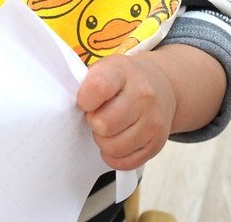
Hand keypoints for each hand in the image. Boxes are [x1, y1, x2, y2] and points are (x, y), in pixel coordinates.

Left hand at [76, 53, 176, 169]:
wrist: (161, 87)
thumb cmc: (124, 80)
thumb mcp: (105, 69)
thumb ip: (87, 84)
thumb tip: (68, 108)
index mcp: (123, 73)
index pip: (98, 87)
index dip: (85, 100)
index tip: (85, 101)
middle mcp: (143, 96)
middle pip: (103, 124)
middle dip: (94, 123)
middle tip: (98, 115)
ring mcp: (153, 122)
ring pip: (113, 147)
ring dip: (104, 141)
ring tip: (108, 128)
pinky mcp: (157, 144)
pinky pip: (125, 163)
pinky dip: (115, 156)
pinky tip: (117, 140)